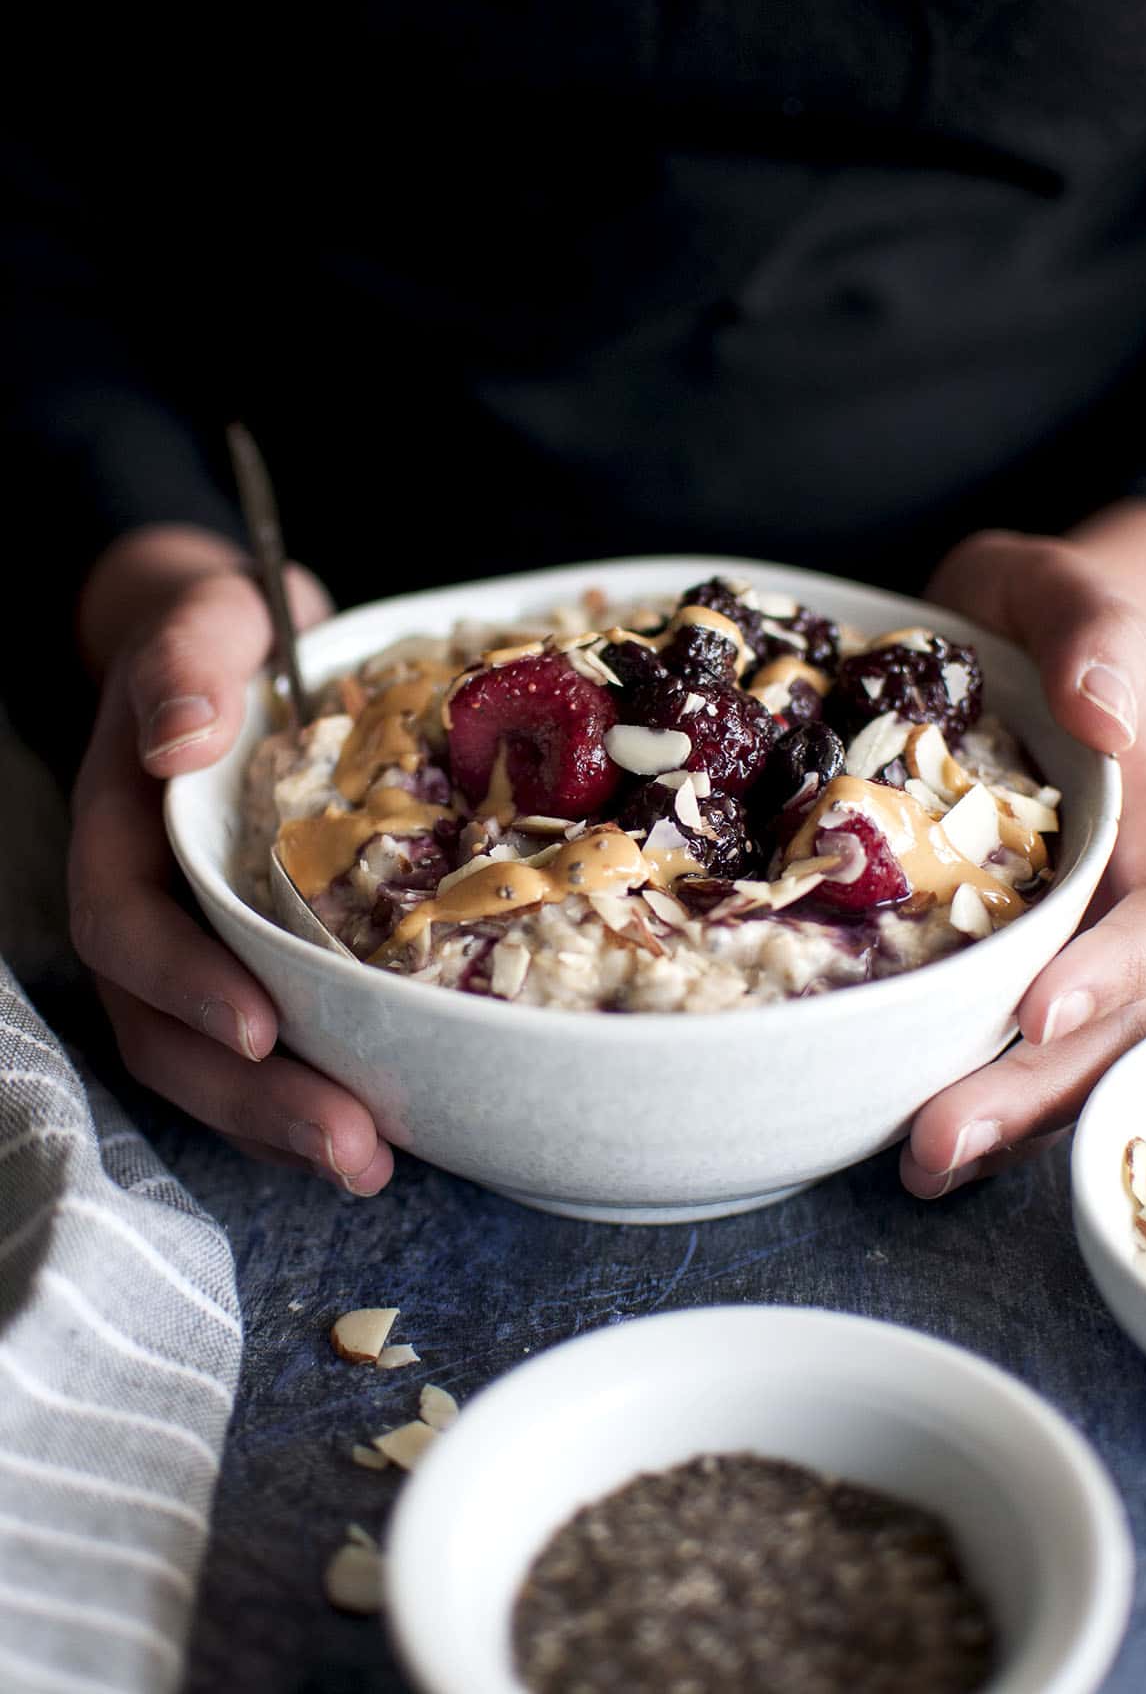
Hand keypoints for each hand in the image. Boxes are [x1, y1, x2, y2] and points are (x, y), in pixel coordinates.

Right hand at [69, 525, 394, 1193]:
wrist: (241, 647)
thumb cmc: (220, 634)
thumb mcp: (202, 621)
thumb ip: (184, 664)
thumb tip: (179, 739)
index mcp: (123, 835)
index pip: (128, 927)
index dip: (182, 986)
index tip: (257, 1030)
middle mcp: (152, 904)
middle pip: (167, 1028)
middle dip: (250, 1098)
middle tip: (348, 1148)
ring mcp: (198, 941)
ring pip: (211, 1059)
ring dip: (284, 1121)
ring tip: (370, 1165)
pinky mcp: (255, 958)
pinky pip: (262, 1046)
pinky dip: (311, 1091)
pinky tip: (381, 1132)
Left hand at [900, 522, 1145, 1196]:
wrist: (993, 631)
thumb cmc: (1034, 611)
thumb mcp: (1062, 591)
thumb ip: (1094, 632)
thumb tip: (1103, 709)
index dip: (1113, 969)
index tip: (1037, 1011)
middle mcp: (1111, 896)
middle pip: (1106, 1013)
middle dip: (1033, 1086)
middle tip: (939, 1137)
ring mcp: (1056, 934)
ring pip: (1056, 1048)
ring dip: (998, 1116)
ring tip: (917, 1164)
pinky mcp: (994, 951)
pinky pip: (995, 1034)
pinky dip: (961, 1088)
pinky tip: (898, 1141)